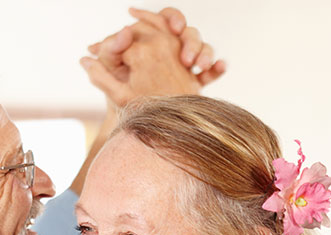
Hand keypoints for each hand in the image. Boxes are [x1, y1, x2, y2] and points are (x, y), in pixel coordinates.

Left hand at [81, 7, 225, 106]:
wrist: (130, 117)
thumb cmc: (116, 92)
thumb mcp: (110, 71)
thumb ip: (111, 49)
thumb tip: (125, 29)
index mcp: (150, 40)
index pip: (164, 20)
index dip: (173, 20)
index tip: (175, 28)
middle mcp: (170, 48)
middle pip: (188, 33)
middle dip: (191, 40)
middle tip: (187, 56)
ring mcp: (184, 66)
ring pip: (202, 49)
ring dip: (204, 53)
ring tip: (198, 66)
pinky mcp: (193, 83)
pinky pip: (210, 74)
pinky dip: (217, 69)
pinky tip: (220, 67)